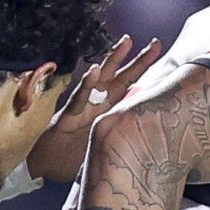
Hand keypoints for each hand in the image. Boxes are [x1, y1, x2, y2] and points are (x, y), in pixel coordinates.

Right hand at [27, 35, 163, 183]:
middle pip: (121, 78)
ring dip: (113, 60)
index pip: (131, 90)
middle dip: (139, 61)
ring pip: (100, 80)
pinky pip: (78, 100)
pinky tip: (94, 71)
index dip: (147, 79)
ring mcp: (82, 108)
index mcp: (107, 111)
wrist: (43, 167)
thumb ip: (118, 138)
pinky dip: (86, 85)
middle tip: (156, 43)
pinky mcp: (67, 117)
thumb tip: (145, 143)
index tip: (167, 65)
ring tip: (126, 42)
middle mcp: (97, 105)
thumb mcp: (102, 148)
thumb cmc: (70, 157)